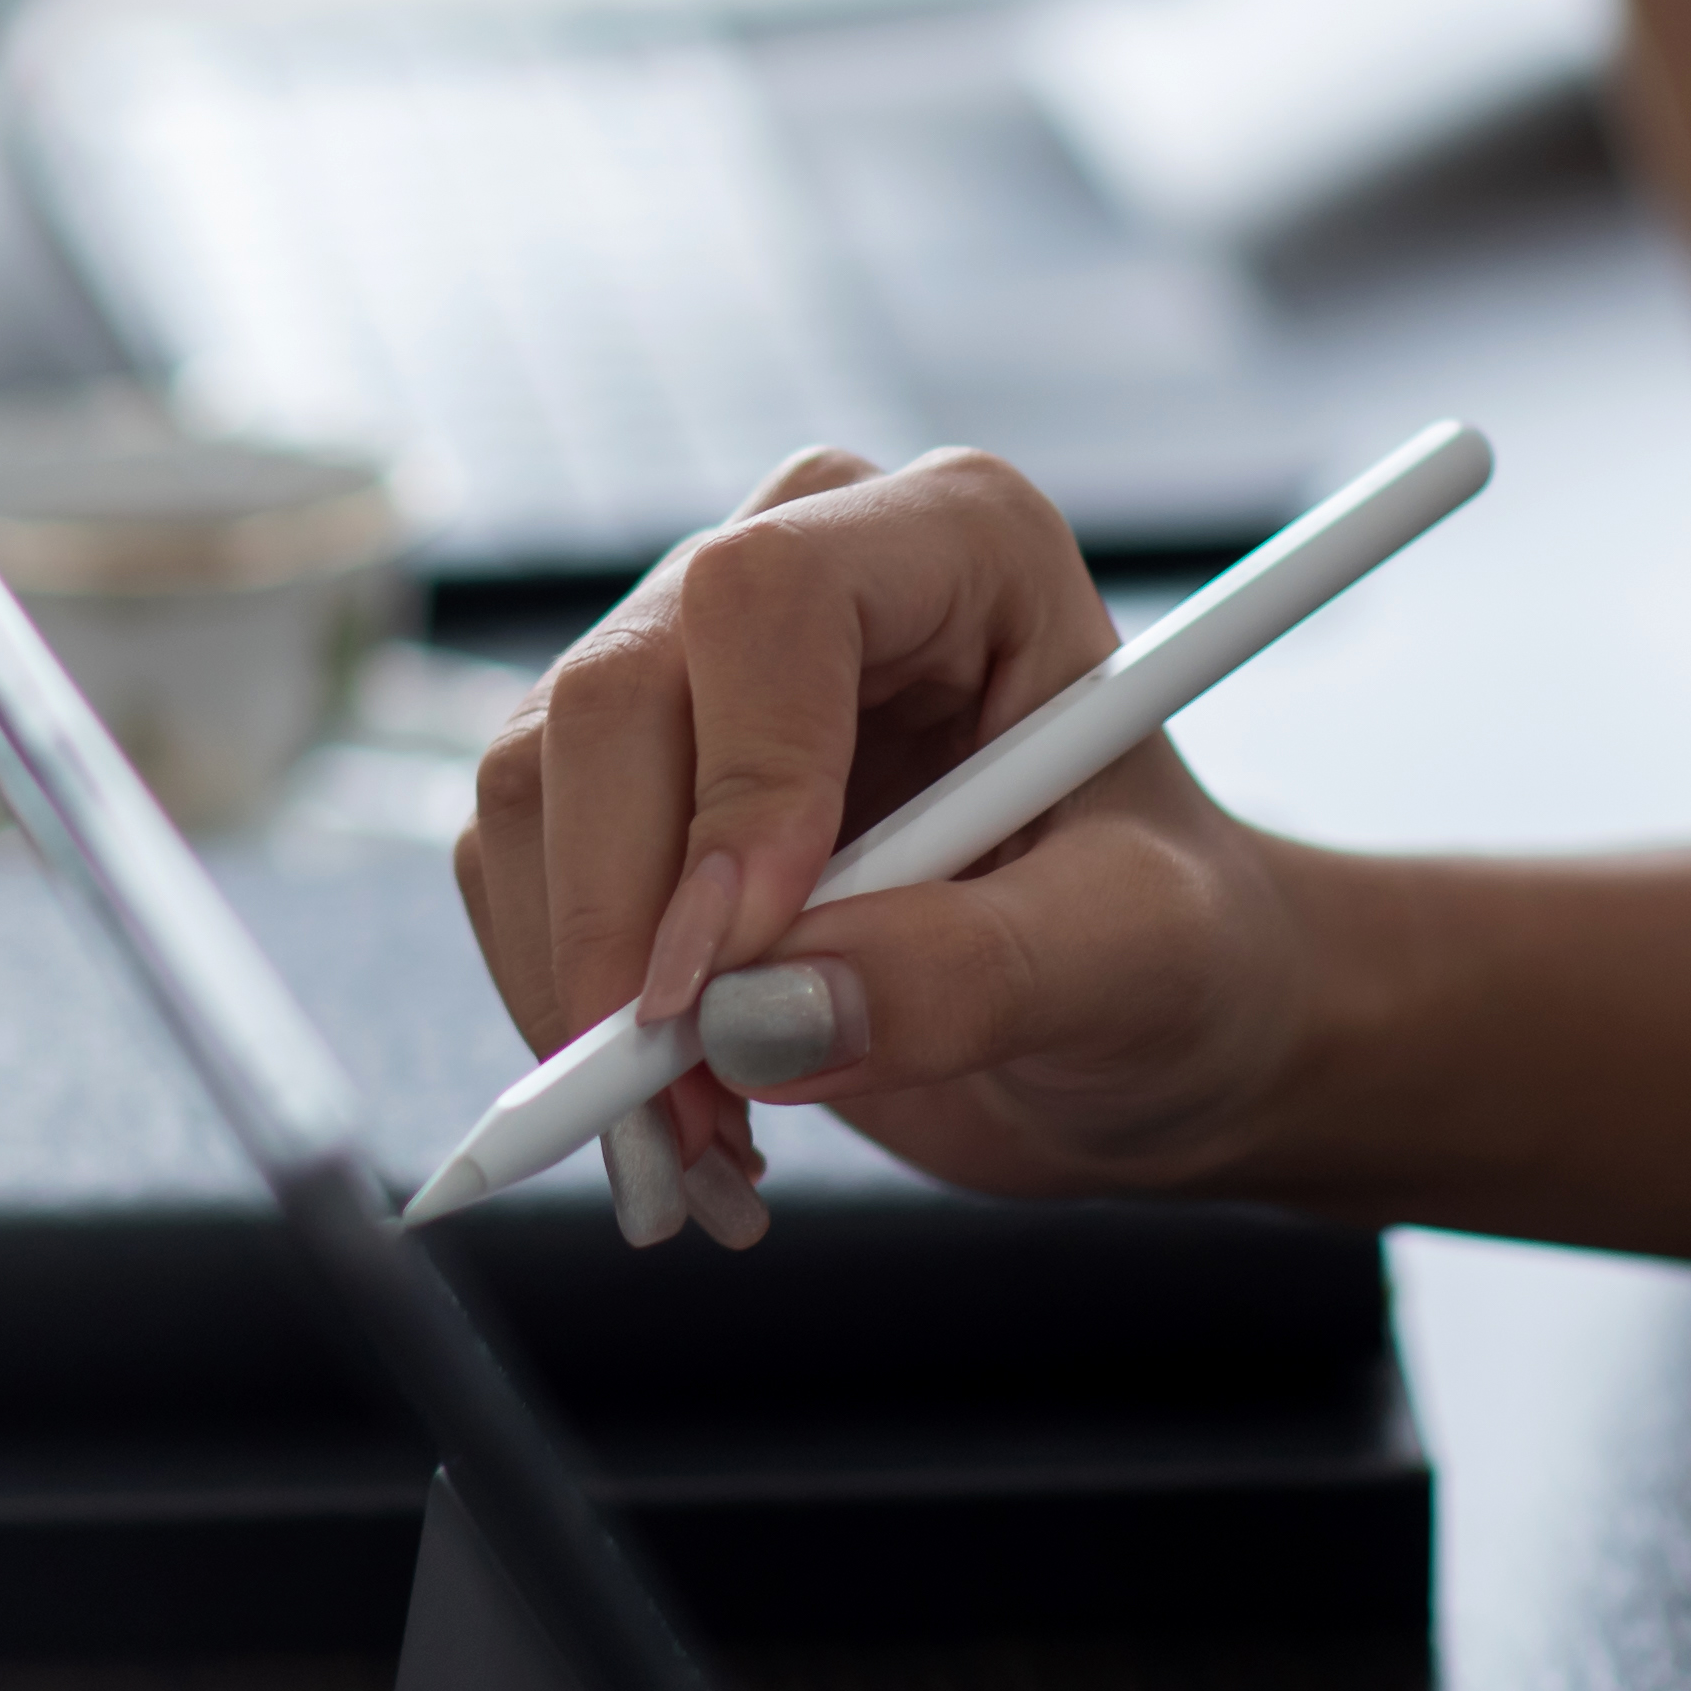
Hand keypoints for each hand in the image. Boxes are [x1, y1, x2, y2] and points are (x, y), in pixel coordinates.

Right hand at [451, 446, 1334, 1240]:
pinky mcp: (620, 782)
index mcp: (959, 542)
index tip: (742, 975)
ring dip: (583, 999)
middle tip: (695, 1115)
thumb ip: (974, 974)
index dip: (736, 781)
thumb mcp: (1140, 966)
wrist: (1135, 1027)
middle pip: (613, 697)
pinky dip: (565, 1020)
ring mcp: (690, 668)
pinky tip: (689, 1114)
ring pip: (530, 790)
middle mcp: (802, 568)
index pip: (764, 596)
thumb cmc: (1179, 958)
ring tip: (707, 1148)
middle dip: (627, 930)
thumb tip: (760, 1016)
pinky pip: (511, 874)